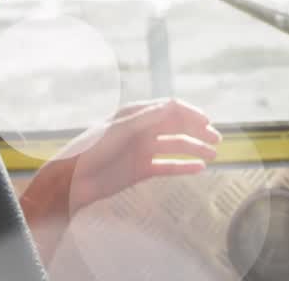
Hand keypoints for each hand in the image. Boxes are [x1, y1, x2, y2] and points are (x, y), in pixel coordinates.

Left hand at [19, 98, 220, 256]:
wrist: (71, 181)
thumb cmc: (90, 150)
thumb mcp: (117, 131)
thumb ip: (144, 119)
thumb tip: (171, 105)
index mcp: (136, 114)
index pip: (170, 108)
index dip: (189, 113)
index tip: (207, 121)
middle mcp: (142, 130)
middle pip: (177, 127)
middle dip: (197, 130)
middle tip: (216, 139)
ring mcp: (143, 150)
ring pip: (176, 146)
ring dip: (195, 149)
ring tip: (213, 155)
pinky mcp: (142, 170)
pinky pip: (168, 166)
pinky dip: (184, 167)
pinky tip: (199, 168)